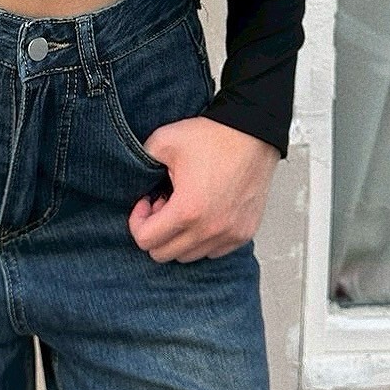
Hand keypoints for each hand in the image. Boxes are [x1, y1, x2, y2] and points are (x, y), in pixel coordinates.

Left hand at [127, 117, 279, 261]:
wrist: (254, 133)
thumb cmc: (212, 137)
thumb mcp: (163, 141)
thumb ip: (141, 160)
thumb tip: (135, 180)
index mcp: (187, 211)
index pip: (145, 241)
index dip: (137, 221)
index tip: (145, 202)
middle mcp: (210, 230)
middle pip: (164, 254)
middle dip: (156, 231)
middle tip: (162, 205)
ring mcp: (230, 235)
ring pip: (189, 256)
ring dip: (179, 237)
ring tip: (184, 208)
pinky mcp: (244, 233)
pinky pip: (213, 251)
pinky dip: (202, 239)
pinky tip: (202, 213)